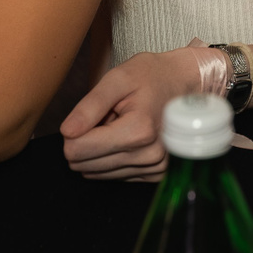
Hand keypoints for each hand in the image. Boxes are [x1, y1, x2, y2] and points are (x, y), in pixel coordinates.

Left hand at [60, 41, 222, 181]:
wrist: (186, 83)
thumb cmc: (152, 76)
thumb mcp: (117, 78)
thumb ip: (89, 106)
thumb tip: (67, 133)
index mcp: (138, 130)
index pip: (77, 150)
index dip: (74, 131)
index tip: (92, 114)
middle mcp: (149, 155)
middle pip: (84, 165)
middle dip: (88, 141)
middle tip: (108, 118)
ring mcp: (154, 168)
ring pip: (96, 173)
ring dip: (102, 149)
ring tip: (121, 125)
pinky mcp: (155, 175)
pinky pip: (114, 176)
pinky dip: (115, 157)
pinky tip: (129, 137)